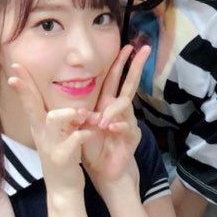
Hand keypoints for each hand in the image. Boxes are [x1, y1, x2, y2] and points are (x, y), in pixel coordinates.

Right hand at [7, 63, 92, 193]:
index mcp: (41, 126)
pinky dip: (83, 134)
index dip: (22, 83)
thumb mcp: (58, 135)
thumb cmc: (64, 156)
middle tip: (16, 74)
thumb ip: (60, 118)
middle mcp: (42, 133)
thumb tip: (65, 101)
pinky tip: (91, 133)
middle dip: (25, 89)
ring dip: (67, 112)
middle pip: (32, 106)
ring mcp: (50, 145)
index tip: (14, 65)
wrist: (63, 189)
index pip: (30, 100)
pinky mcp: (62, 158)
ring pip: (53, 120)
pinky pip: (72, 141)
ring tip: (80, 113)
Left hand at [81, 45, 150, 196]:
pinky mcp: (132, 137)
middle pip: (130, 83)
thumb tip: (72, 100)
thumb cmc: (94, 146)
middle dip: (137, 66)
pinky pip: (126, 126)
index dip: (121, 62)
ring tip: (100, 121)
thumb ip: (81, 111)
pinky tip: (110, 127)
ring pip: (125, 105)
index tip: (127, 45)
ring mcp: (129, 121)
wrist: (104, 171)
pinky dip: (118, 125)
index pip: (115, 78)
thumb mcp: (83, 125)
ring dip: (112, 110)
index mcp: (108, 104)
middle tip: (144, 49)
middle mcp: (120, 110)